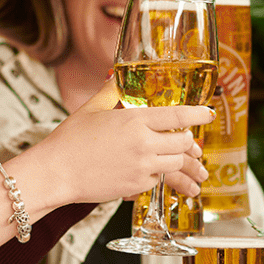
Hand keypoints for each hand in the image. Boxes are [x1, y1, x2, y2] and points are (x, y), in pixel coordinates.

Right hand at [20, 78, 211, 208]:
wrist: (55, 173)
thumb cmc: (70, 139)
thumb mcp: (92, 108)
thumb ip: (112, 92)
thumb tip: (117, 75)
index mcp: (135, 120)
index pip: (178, 115)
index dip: (198, 113)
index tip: (209, 113)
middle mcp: (143, 143)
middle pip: (184, 142)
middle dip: (188, 141)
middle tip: (187, 139)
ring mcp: (142, 167)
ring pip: (176, 163)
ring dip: (179, 160)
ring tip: (181, 159)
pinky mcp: (137, 187)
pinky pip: (158, 179)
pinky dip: (157, 174)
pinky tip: (151, 171)